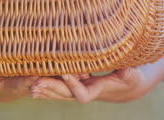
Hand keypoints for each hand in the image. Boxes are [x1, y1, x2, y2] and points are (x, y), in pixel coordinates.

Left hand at [30, 68, 144, 103]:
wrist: (128, 85)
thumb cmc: (132, 77)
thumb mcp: (132, 74)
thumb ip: (127, 71)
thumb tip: (125, 69)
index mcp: (98, 89)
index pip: (82, 94)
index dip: (73, 85)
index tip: (65, 72)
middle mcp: (86, 91)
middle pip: (65, 94)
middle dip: (51, 88)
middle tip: (36, 82)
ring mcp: (80, 88)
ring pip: (60, 93)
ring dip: (45, 90)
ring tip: (30, 87)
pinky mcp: (78, 83)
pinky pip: (60, 88)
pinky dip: (48, 87)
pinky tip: (34, 87)